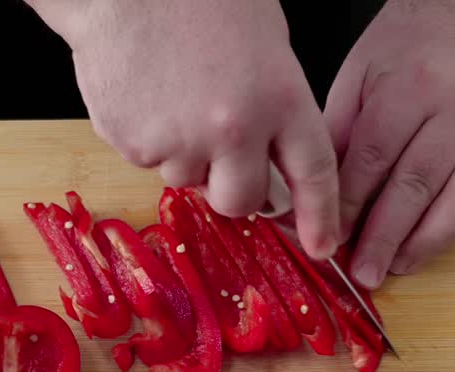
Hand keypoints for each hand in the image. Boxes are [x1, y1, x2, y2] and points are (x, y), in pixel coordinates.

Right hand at [30, 0, 339, 257]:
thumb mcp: (265, 43)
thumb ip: (276, 104)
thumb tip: (271, 157)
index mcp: (278, 97)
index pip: (313, 174)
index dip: (320, 216)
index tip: (322, 245)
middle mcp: (231, 129)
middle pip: (239, 201)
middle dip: (231, 188)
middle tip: (219, 153)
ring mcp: (178, 142)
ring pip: (185, 178)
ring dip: (183, 153)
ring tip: (173, 94)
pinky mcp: (132, 144)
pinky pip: (145, 159)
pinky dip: (146, 136)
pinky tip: (146, 91)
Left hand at [324, 0, 454, 286]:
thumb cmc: (403, 50)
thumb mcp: (355, 80)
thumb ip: (338, 137)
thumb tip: (316, 196)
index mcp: (411, 87)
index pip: (374, 158)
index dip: (350, 206)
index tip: (330, 237)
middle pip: (416, 183)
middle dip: (384, 236)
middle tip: (361, 270)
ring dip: (423, 242)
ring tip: (394, 268)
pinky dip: (452, 229)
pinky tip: (425, 247)